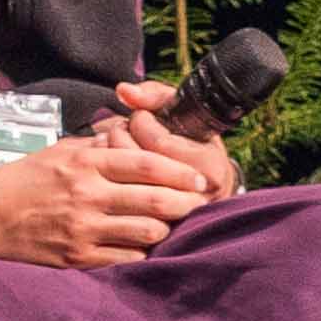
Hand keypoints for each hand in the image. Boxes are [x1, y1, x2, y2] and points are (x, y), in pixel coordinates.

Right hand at [0, 123, 212, 272]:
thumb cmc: (24, 178)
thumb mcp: (61, 150)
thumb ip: (100, 145)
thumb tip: (137, 135)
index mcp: (85, 164)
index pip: (147, 164)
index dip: (181, 171)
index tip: (201, 178)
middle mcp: (87, 196)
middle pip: (156, 201)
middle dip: (186, 203)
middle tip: (201, 203)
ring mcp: (83, 230)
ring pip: (147, 233)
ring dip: (165, 229)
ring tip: (170, 224)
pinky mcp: (77, 257)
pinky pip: (126, 258)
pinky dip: (141, 251)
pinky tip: (142, 244)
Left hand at [101, 80, 241, 201]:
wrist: (202, 181)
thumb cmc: (188, 139)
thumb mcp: (180, 111)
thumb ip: (153, 95)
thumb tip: (124, 91)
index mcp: (210, 165)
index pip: (159, 142)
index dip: (140, 123)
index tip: (139, 117)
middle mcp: (197, 195)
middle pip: (140, 165)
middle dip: (121, 139)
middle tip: (121, 130)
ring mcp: (177, 215)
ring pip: (128, 185)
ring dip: (112, 159)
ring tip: (118, 147)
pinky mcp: (158, 228)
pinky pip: (124, 206)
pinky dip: (110, 183)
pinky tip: (111, 169)